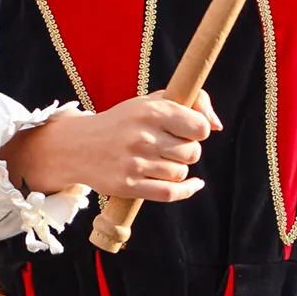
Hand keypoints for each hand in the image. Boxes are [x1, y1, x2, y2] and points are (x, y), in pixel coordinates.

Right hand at [2, 90, 220, 203]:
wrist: (79, 145)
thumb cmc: (124, 121)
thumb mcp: (152, 102)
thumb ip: (192, 103)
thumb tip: (217, 126)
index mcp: (151, 111)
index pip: (199, 127)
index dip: (199, 130)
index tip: (188, 130)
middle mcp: (143, 136)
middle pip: (192, 153)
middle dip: (187, 151)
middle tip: (170, 146)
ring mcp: (135, 163)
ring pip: (181, 173)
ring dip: (178, 169)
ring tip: (160, 160)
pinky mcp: (129, 186)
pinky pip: (171, 193)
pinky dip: (187, 190)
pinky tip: (194, 184)